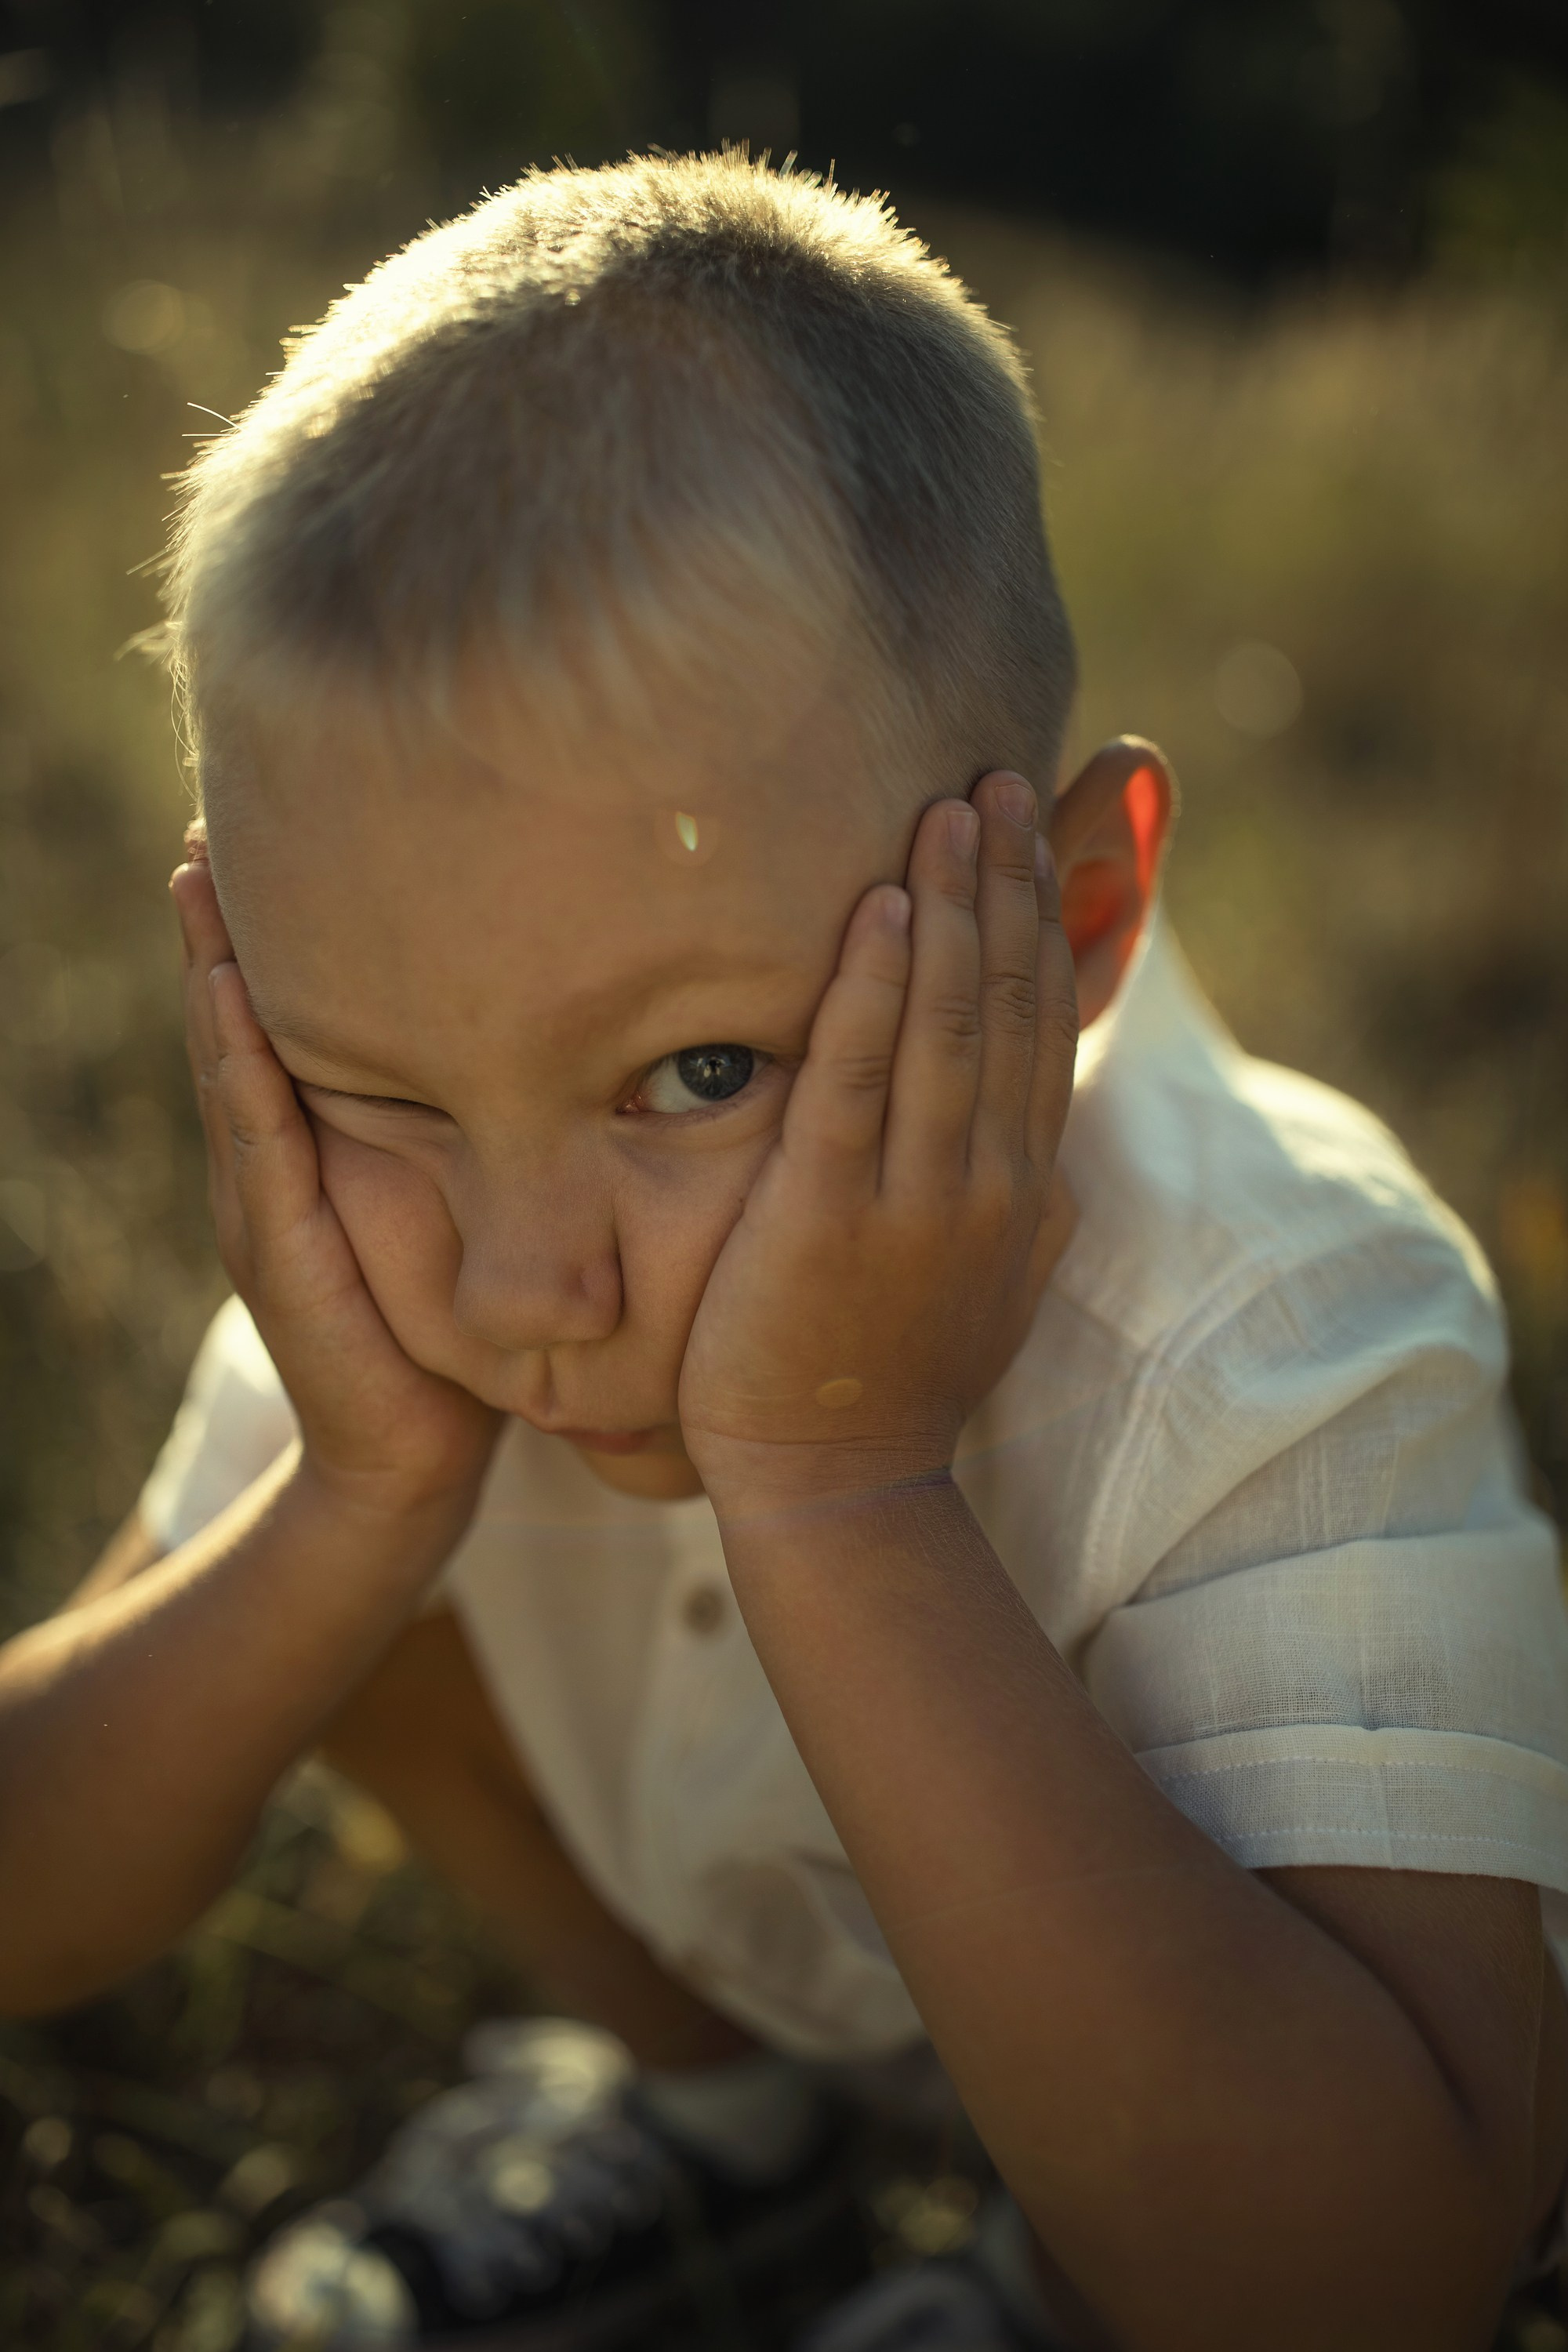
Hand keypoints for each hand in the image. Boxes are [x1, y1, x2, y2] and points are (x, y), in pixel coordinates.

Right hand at [171, 853, 499, 1520]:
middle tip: (212, 814)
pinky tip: (237, 997)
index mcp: (313, 1142)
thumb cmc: (452, 1330)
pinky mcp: (279, 1251)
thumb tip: (561, 1033)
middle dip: (221, 919)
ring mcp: (262, 1203)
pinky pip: (261, 1141)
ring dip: (211, 968)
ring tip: (199, 874)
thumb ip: (478, 1126)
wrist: (416, 1459)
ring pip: (228, 1061)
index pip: (282, 1012)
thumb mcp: (464, 1201)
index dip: (271, 927)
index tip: (273, 826)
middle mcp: (272, 1161)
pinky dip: (243, 1066)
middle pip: (233, 1016)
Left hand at [679, 771, 1077, 1511]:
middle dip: (1010, 882)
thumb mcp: (984, 1276)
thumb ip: (1013, 1193)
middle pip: (1015, 1001)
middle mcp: (991, 1178)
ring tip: (952, 805)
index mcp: (1023, 1185)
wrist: (837, 1483)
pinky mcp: (835, 1212)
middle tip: (996, 775)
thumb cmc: (891, 1375)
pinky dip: (879, 987)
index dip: (1043, 916)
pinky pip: (864, 1078)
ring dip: (959, 905)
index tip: (1032, 824)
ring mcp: (920, 1195)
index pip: (1047, 1022)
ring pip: (956, 1022)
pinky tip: (886, 908)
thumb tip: (1041, 1128)